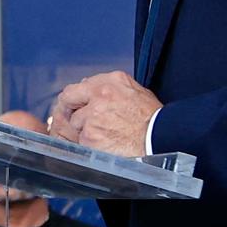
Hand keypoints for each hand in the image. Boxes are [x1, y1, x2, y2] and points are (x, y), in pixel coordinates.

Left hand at [48, 71, 162, 156]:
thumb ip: (111, 87)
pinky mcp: (90, 135)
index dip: (77, 98)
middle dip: (71, 110)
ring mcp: (92, 116)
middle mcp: (99, 95)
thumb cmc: (151, 119)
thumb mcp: (135, 92)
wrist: (158, 138)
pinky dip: (90, 145)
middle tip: (78, 120)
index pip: (79, 86)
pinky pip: (81, 140)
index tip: (77, 105)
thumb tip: (92, 88)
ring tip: (105, 135)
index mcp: (111, 81)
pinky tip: (105, 144)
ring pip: (75, 123)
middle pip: (68, 99)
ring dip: (84, 130)